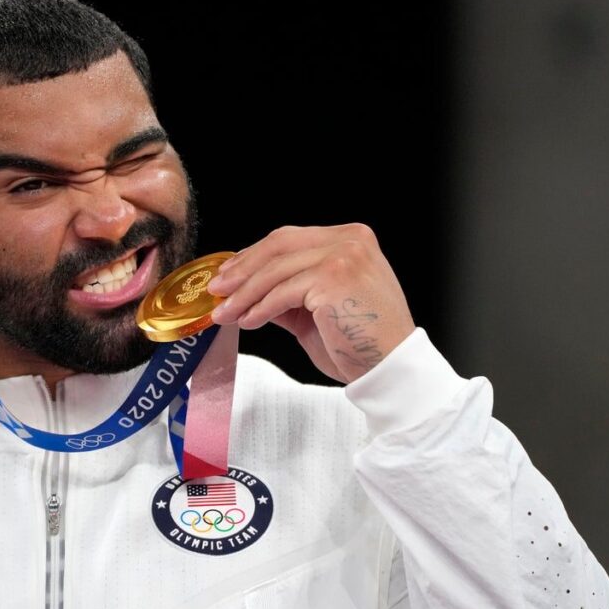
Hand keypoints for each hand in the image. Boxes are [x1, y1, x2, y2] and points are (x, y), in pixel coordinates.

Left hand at [207, 223, 415, 383]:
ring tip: (225, 313)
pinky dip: (260, 307)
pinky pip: (283, 292)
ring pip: (276, 270)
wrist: (390, 369)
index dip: (253, 255)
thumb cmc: (360, 343)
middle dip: (242, 269)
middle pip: (279, 245)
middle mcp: (350, 240)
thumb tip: (246, 290)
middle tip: (217, 290)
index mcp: (351, 239)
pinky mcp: (334, 278)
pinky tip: (247, 321)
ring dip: (244, 294)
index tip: (228, 273)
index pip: (289, 239)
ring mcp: (344, 256)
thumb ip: (287, 293)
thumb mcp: (315, 310)